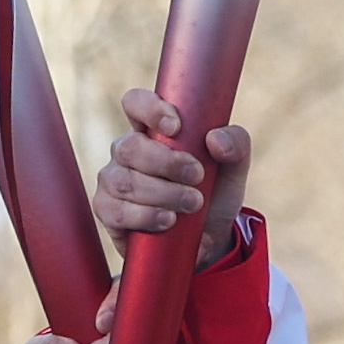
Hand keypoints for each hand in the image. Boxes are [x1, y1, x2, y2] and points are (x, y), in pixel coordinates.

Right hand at [94, 88, 249, 268]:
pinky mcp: (108, 211)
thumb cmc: (213, 193)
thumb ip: (236, 144)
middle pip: (131, 147)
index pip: (136, 103)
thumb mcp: (234, 168)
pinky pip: (117, 211)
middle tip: (198, 177)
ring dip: (163, 193)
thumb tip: (215, 139)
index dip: (150, 109)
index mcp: (152, 129)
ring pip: (125, 181)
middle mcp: (127, 151)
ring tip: (193, 204)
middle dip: (168, 163)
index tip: (176, 128)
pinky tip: (169, 220)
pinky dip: (146, 216)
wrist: (207, 240)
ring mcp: (113, 180)